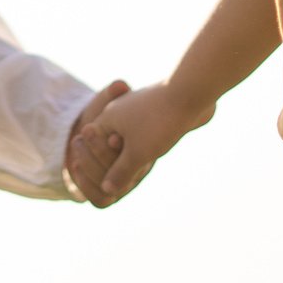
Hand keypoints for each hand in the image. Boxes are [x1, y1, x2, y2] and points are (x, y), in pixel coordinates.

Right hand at [77, 81, 213, 205]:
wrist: (192, 92)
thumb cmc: (160, 122)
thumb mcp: (137, 154)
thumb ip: (120, 173)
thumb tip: (107, 191)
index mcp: (107, 117)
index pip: (91, 146)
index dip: (99, 165)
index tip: (115, 176)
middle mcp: (118, 109)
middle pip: (107, 142)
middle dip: (118, 161)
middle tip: (133, 171)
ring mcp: (137, 107)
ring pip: (128, 137)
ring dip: (135, 152)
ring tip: (148, 160)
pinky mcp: (155, 108)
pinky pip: (144, 130)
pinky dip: (148, 142)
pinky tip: (162, 146)